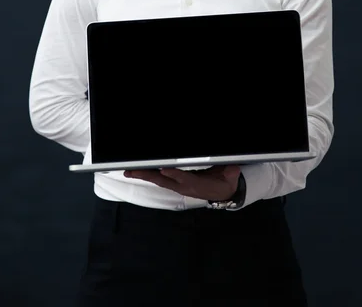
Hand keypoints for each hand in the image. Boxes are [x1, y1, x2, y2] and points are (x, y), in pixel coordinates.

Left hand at [123, 165, 240, 201]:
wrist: (224, 193)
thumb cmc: (225, 182)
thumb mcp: (230, 177)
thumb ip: (230, 172)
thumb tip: (232, 168)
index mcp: (197, 185)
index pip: (183, 178)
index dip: (173, 174)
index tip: (163, 170)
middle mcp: (185, 186)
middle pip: (163, 180)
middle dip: (147, 175)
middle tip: (131, 171)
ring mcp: (180, 186)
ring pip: (159, 180)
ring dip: (144, 176)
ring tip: (129, 171)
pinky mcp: (178, 185)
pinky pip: (161, 180)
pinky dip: (150, 175)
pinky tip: (141, 172)